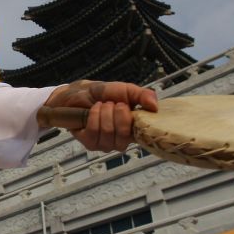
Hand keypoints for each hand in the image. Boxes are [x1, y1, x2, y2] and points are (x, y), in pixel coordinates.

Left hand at [42, 80, 157, 151]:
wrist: (77, 93)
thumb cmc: (101, 93)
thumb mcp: (124, 89)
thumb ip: (142, 95)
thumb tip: (156, 106)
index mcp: (133, 128)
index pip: (143, 136)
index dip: (135, 122)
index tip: (126, 106)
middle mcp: (121, 140)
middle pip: (124, 136)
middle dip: (116, 114)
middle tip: (111, 103)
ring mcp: (106, 144)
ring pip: (108, 134)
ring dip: (103, 114)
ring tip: (100, 105)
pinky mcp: (90, 144)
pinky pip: (94, 133)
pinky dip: (93, 117)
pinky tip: (92, 110)